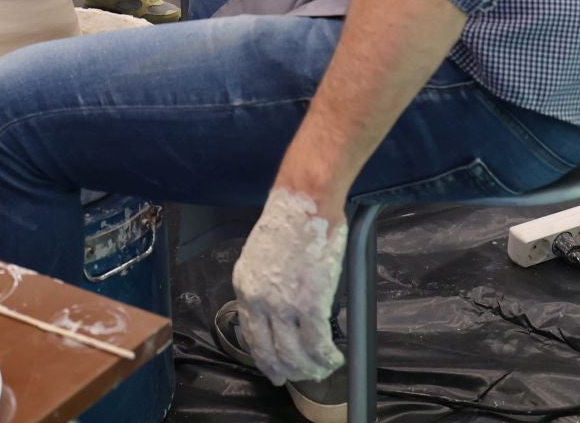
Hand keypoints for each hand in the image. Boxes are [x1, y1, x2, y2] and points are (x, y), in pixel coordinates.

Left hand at [231, 188, 347, 384]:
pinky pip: (317, 343)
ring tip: (322, 370)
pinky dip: (327, 357)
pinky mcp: (310, 303)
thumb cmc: (292, 219)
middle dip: (284, 370)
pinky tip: (334, 359)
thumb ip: (265, 283)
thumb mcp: (262, 254)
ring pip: (294, 353)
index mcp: (244, 285)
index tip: (275, 368)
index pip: (250, 334)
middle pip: (269, 350)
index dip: (264, 357)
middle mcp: (258, 300)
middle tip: (296, 378)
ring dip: (309, 368)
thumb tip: (280, 308)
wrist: (305, 202)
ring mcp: (283, 304)